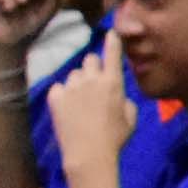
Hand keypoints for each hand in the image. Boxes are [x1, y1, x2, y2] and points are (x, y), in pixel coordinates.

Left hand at [47, 36, 135, 180]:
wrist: (88, 154)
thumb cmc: (115, 138)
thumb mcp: (131, 119)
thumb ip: (126, 101)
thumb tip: (118, 95)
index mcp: (113, 83)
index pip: (113, 54)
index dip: (112, 42)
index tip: (110, 33)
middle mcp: (91, 79)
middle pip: (90, 60)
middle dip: (93, 67)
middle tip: (95, 83)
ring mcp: (71, 86)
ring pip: (74, 74)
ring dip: (78, 82)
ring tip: (81, 102)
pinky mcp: (55, 96)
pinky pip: (59, 88)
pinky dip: (64, 95)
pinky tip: (68, 109)